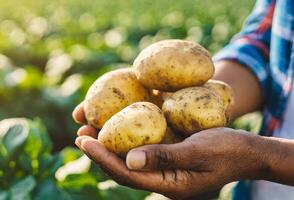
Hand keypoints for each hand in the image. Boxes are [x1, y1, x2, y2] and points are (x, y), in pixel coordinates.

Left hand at [72, 103, 265, 198]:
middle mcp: (162, 178)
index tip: (83, 140)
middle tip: (80, 134)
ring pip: (130, 158)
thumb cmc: (226, 150)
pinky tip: (119, 126)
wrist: (246, 151)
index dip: (102, 158)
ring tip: (90, 128)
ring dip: (110, 144)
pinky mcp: (169, 155)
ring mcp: (165, 167)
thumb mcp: (197, 152)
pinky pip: (143, 149)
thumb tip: (129, 160)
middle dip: (100, 151)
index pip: (127, 174)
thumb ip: (165, 157)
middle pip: (123, 167)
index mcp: (168, 183)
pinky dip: (127, 138)